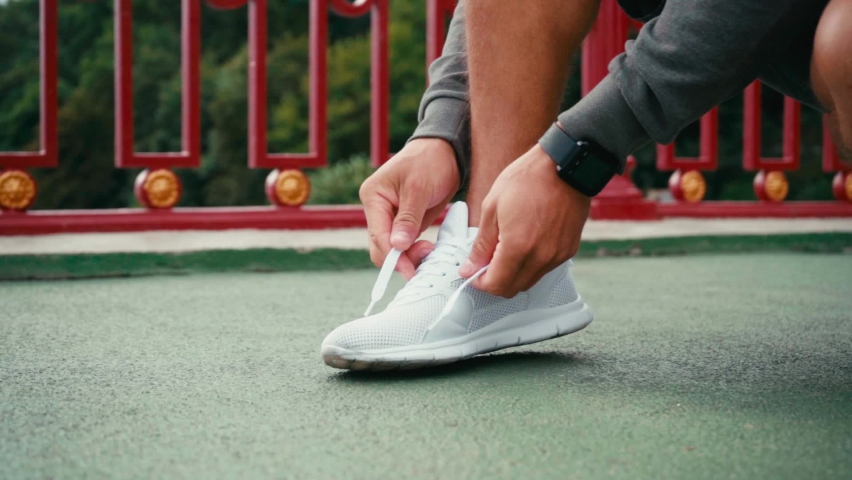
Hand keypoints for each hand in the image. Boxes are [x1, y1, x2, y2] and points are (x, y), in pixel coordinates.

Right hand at [360, 138, 459, 278]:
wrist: (446, 151)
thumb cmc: (430, 161)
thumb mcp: (419, 188)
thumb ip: (408, 218)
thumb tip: (398, 245)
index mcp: (374, 197)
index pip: (378, 234)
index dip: (392, 256)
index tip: (408, 270)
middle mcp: (378, 209)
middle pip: (381, 245)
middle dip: (400, 258)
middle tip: (424, 260)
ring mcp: (390, 217)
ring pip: (393, 248)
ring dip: (409, 256)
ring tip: (429, 250)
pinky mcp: (404, 222)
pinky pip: (404, 244)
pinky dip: (414, 250)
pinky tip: (428, 249)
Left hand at [460, 144, 589, 296]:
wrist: (564, 165)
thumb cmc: (528, 179)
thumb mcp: (492, 208)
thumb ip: (481, 245)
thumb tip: (470, 267)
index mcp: (518, 247)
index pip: (496, 285)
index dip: (479, 282)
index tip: (473, 273)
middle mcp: (541, 257)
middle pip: (513, 289)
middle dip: (495, 281)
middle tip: (486, 262)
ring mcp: (557, 255)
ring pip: (529, 281)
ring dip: (513, 273)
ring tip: (505, 249)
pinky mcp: (568, 249)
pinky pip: (545, 268)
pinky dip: (531, 264)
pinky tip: (525, 243)